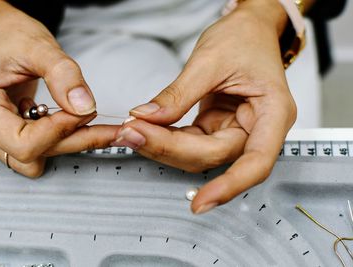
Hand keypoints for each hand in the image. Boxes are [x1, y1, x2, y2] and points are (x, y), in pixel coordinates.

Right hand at [0, 2, 117, 176]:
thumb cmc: (8, 37)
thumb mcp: (38, 46)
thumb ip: (63, 75)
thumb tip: (84, 106)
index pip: (22, 143)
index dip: (59, 131)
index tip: (84, 111)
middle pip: (34, 154)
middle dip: (74, 139)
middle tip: (108, 125)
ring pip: (38, 157)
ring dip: (69, 141)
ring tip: (90, 120)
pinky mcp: (9, 134)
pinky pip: (40, 149)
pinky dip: (63, 137)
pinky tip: (76, 120)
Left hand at [111, 0, 296, 212]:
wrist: (248, 29)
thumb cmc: (244, 38)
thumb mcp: (210, 60)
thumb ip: (179, 94)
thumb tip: (148, 118)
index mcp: (273, 113)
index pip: (256, 163)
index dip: (229, 187)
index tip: (201, 203)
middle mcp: (257, 129)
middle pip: (213, 156)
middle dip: (170, 149)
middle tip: (133, 133)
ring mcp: (235, 131)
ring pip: (197, 154)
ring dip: (163, 146)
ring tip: (133, 130)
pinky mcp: (216, 129)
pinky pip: (189, 142)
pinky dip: (165, 138)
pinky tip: (145, 129)